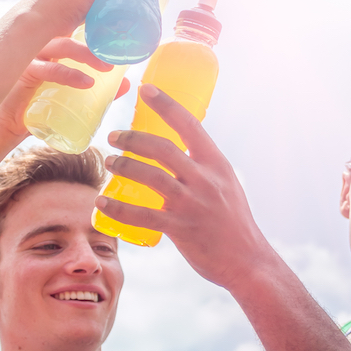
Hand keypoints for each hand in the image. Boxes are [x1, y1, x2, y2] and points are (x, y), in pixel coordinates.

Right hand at [0, 37, 129, 140]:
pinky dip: (69, 75)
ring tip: (107, 67)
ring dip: (86, 54)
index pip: (76, 28)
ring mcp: (31, 56)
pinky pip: (48, 68)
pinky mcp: (23, 72)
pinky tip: (86, 82)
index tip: (120, 32)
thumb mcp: (73, 96)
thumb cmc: (38, 107)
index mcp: (52, 45)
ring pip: (61, 46)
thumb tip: (127, 84)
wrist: (5, 126)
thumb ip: (98, 90)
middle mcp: (41, 45)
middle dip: (96, 39)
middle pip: (71, 32)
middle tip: (118, 51)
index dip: (96, 26)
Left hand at [95, 85, 259, 287]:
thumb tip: (179, 151)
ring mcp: (193, 204)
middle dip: (133, 138)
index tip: (146, 89)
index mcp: (217, 164)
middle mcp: (206, 180)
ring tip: (108, 163)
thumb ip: (203, 169)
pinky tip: (102, 202)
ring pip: (151, 177)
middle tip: (113, 136)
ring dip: (124, 166)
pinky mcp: (181, 229)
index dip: (166, 104)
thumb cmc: (233, 223)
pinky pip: (142, 215)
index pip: (190, 125)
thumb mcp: (226, 185)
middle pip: (163, 148)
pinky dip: (118, 207)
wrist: (248, 261)